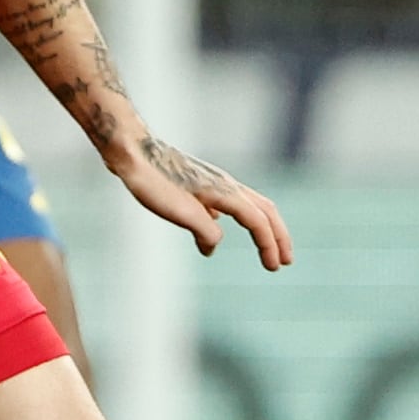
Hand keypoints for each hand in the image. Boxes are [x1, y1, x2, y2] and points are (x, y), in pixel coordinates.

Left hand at [113, 133, 291, 269]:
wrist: (132, 152)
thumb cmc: (154, 181)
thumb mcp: (179, 212)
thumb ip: (204, 231)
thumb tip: (211, 247)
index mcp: (225, 192)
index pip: (258, 221)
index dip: (269, 245)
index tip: (274, 268)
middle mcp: (226, 184)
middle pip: (264, 210)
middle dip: (278, 236)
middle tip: (285, 261)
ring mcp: (214, 182)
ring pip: (250, 204)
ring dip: (262, 227)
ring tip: (265, 246)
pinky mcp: (200, 183)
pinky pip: (230, 202)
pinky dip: (238, 218)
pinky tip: (220, 227)